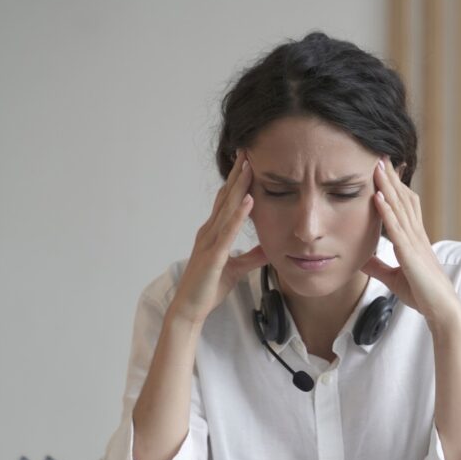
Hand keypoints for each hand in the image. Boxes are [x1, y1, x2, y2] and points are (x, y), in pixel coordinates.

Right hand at [169, 152, 266, 325]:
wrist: (190, 309)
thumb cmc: (209, 288)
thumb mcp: (237, 268)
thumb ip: (252, 256)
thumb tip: (270, 247)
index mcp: (214, 233)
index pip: (227, 201)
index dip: (237, 181)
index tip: (248, 161)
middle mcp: (209, 232)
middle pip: (226, 197)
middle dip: (237, 174)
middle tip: (247, 150)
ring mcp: (209, 242)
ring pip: (226, 209)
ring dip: (238, 187)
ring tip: (249, 166)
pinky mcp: (213, 256)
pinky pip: (227, 232)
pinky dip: (238, 216)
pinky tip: (248, 201)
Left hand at [362, 158, 460, 327]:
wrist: (442, 310)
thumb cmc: (422, 294)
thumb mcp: (394, 277)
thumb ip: (378, 266)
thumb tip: (361, 257)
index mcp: (415, 239)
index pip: (405, 206)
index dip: (395, 187)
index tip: (385, 169)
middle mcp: (417, 235)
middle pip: (403, 199)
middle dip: (391, 177)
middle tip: (380, 155)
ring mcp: (415, 243)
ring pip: (400, 207)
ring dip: (388, 186)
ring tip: (377, 165)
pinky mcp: (410, 254)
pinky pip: (396, 228)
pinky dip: (387, 211)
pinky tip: (378, 196)